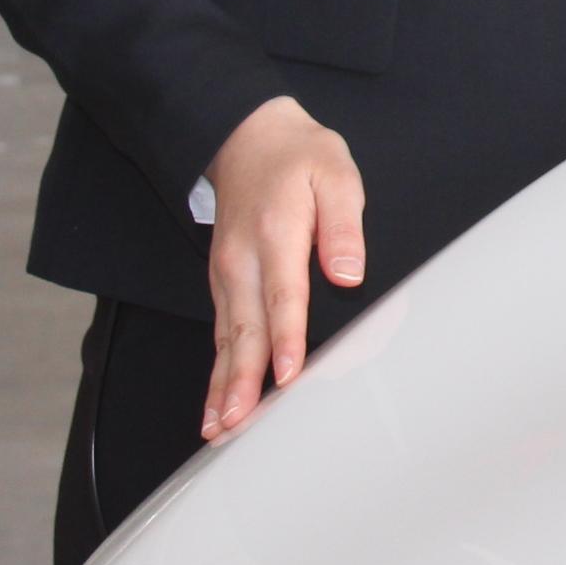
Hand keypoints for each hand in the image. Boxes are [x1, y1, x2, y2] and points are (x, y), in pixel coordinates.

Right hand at [202, 95, 365, 440]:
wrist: (247, 136)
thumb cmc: (300, 157)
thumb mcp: (337, 174)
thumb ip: (344, 226)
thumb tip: (349, 275)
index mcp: (275, 233)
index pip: (282, 294)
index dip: (286, 338)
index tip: (287, 375)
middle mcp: (242, 260)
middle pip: (242, 328)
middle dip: (239, 380)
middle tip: (236, 424)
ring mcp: (226, 273)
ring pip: (224, 338)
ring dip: (220, 385)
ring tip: (218, 429)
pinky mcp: (223, 281)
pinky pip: (220, 332)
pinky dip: (216, 370)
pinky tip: (216, 402)